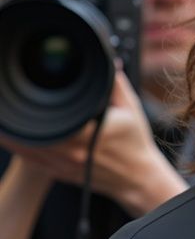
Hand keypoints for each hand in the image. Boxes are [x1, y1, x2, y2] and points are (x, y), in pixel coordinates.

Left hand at [0, 71, 187, 216]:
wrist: (138, 178)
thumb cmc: (135, 144)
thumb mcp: (130, 109)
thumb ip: (116, 84)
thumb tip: (109, 60)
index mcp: (86, 135)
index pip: (48, 121)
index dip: (28, 111)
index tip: (19, 97)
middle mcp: (70, 153)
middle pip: (29, 135)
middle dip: (14, 121)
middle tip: (5, 102)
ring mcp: (62, 166)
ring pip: (24, 150)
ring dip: (10, 135)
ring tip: (4, 120)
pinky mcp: (59, 173)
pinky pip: (30, 162)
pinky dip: (18, 148)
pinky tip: (11, 137)